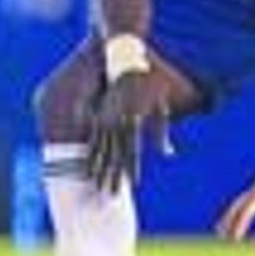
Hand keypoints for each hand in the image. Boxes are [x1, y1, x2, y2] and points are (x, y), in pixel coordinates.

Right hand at [87, 71, 170, 193]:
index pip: (132, 150)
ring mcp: (105, 118)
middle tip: (109, 194)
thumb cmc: (149, 85)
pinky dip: (89, 153)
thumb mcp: (161, 107)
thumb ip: (162, 133)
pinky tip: (86, 166)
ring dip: (97, 168)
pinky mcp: (98, 115)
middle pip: (114, 154)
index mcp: (134, 119)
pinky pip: (92, 138)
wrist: (128, 62)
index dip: (131, 167)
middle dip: (112, 175)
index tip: (132, 183)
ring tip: (94, 184)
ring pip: (99, 148)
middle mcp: (117, 121)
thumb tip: (168, 155)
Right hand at [216, 150, 254, 240]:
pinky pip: (246, 201)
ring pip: (239, 203)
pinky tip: (238, 219)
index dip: (239, 225)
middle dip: (228, 222)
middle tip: (219, 239)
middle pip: (238, 206)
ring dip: (229, 216)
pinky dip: (238, 211)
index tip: (233, 240)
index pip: (248, 210)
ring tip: (220, 232)